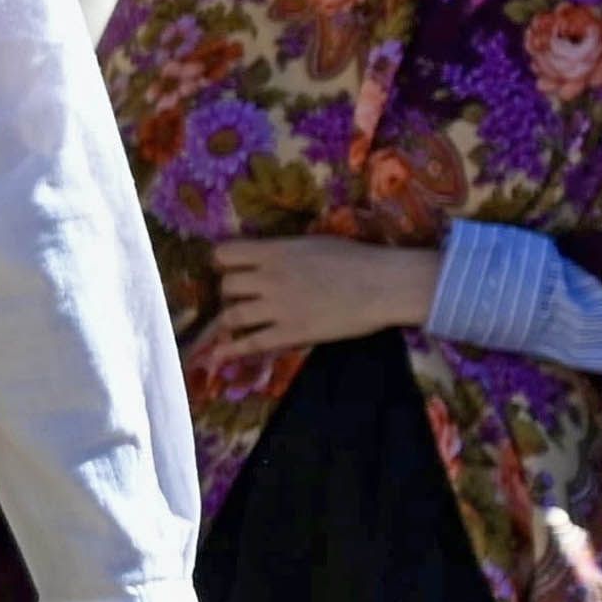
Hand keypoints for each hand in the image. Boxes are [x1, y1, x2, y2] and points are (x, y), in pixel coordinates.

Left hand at [198, 237, 437, 359]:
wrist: (385, 285)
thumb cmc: (357, 259)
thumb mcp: (312, 244)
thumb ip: (283, 253)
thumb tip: (266, 259)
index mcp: (274, 252)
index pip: (224, 254)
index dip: (224, 262)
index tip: (231, 268)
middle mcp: (268, 279)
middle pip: (226, 286)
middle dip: (231, 292)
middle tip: (243, 297)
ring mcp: (277, 308)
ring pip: (231, 315)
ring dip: (230, 319)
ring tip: (236, 322)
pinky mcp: (290, 333)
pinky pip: (251, 343)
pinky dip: (231, 351)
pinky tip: (217, 356)